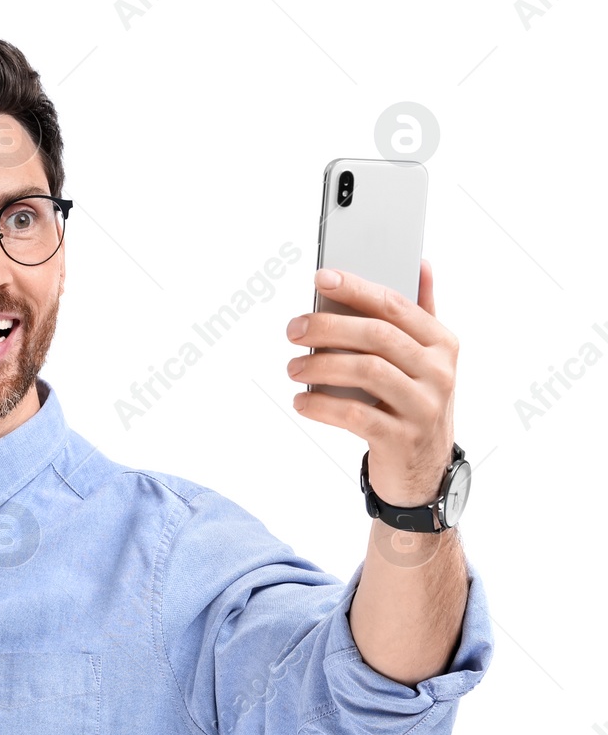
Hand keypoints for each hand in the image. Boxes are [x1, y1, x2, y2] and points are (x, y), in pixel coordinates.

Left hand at [285, 262, 457, 505]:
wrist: (423, 471)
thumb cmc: (413, 404)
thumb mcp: (425, 360)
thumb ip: (421, 314)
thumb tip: (420, 264)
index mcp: (442, 342)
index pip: (395, 305)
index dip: (357, 288)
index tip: (321, 278)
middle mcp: (438, 371)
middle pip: (377, 336)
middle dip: (328, 327)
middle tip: (293, 329)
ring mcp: (422, 406)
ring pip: (366, 371)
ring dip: (320, 366)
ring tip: (292, 367)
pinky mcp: (401, 438)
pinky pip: (354, 415)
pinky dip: (322, 406)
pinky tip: (301, 401)